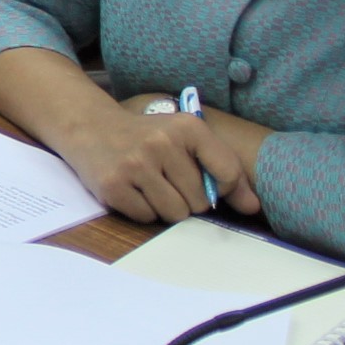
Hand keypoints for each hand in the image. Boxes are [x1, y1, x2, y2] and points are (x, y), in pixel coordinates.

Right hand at [63, 92, 259, 223]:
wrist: (90, 126)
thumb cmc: (148, 137)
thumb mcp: (188, 140)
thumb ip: (225, 171)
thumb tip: (254, 207)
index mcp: (187, 127)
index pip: (227, 173)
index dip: (222, 188)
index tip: (206, 182)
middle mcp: (161, 143)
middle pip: (199, 201)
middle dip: (187, 199)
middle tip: (167, 181)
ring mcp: (134, 164)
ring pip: (175, 213)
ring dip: (166, 208)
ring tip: (151, 186)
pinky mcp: (113, 186)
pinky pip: (146, 217)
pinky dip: (143, 210)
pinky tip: (132, 190)